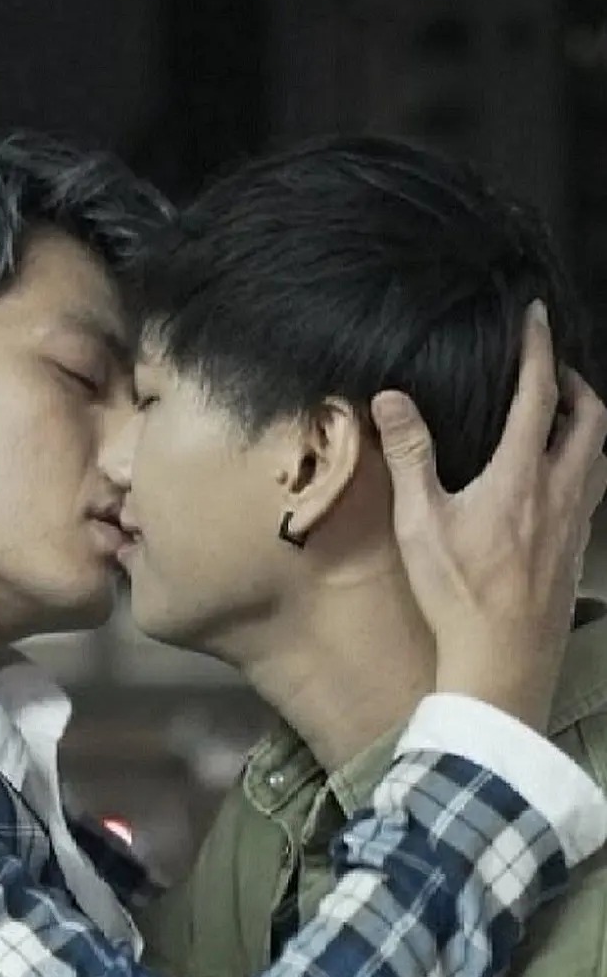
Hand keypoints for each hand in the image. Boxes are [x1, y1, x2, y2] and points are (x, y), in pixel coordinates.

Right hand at [372, 300, 606, 731]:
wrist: (503, 660)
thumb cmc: (459, 593)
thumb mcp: (420, 523)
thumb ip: (409, 455)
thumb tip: (391, 398)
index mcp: (521, 476)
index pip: (539, 395)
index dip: (539, 349)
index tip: (537, 316)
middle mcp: (561, 490)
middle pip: (591, 419)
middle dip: (577, 383)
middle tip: (552, 370)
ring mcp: (575, 522)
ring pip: (602, 454)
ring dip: (588, 423)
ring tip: (562, 415)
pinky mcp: (576, 549)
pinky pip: (595, 489)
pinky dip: (586, 463)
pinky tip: (560, 478)